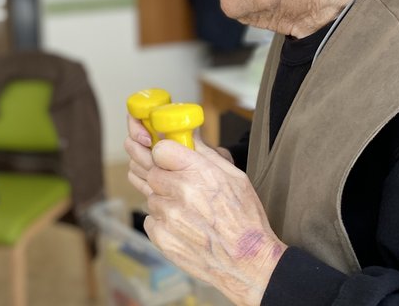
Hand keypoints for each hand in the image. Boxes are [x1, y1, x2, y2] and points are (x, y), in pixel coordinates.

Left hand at [141, 135, 286, 305]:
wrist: (248, 263)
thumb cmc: (245, 219)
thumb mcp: (235, 177)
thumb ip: (206, 154)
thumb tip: (187, 135)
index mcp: (199, 173)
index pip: (160, 149)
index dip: (165, 154)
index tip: (171, 160)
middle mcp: (180, 192)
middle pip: (152, 173)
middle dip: (165, 178)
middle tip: (183, 189)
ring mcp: (169, 217)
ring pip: (151, 197)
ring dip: (165, 201)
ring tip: (189, 213)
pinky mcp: (162, 238)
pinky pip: (151, 220)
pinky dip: (162, 222)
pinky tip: (184, 227)